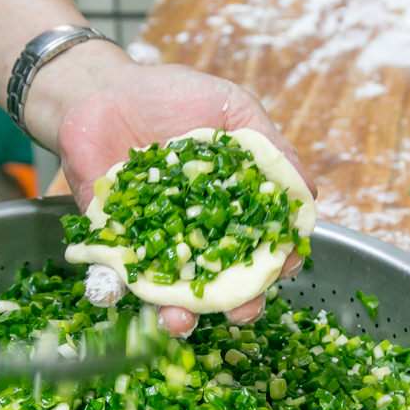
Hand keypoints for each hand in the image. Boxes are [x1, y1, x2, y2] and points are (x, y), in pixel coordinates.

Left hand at [53, 57, 316, 337]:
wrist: (100, 88)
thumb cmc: (169, 95)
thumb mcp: (232, 110)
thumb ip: (272, 149)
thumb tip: (309, 194)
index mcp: (233, 205)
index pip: (263, 244)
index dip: (279, 260)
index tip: (287, 265)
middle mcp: (198, 232)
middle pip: (225, 281)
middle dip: (237, 304)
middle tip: (241, 311)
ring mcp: (156, 241)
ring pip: (174, 292)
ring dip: (182, 314)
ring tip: (182, 321)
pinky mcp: (113, 243)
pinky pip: (120, 277)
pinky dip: (124, 292)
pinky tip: (129, 294)